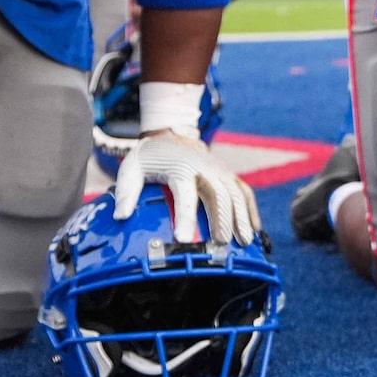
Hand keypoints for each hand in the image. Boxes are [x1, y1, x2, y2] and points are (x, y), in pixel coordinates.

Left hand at [114, 127, 259, 244]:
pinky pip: (244, 191)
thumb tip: (121, 216)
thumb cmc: (150, 157)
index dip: (185, 217)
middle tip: (222, 243)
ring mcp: (219, 171)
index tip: (183, 239)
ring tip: (244, 241)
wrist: (172, 133)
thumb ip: (126, 192)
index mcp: (180, 168)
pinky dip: (251, 210)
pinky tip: (254, 229)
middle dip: (222, 220)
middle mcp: (204, 169)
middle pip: (218, 195)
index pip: (185, 194)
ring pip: (236, 194)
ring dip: (242, 217)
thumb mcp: (131, 168)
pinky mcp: (228, 174)